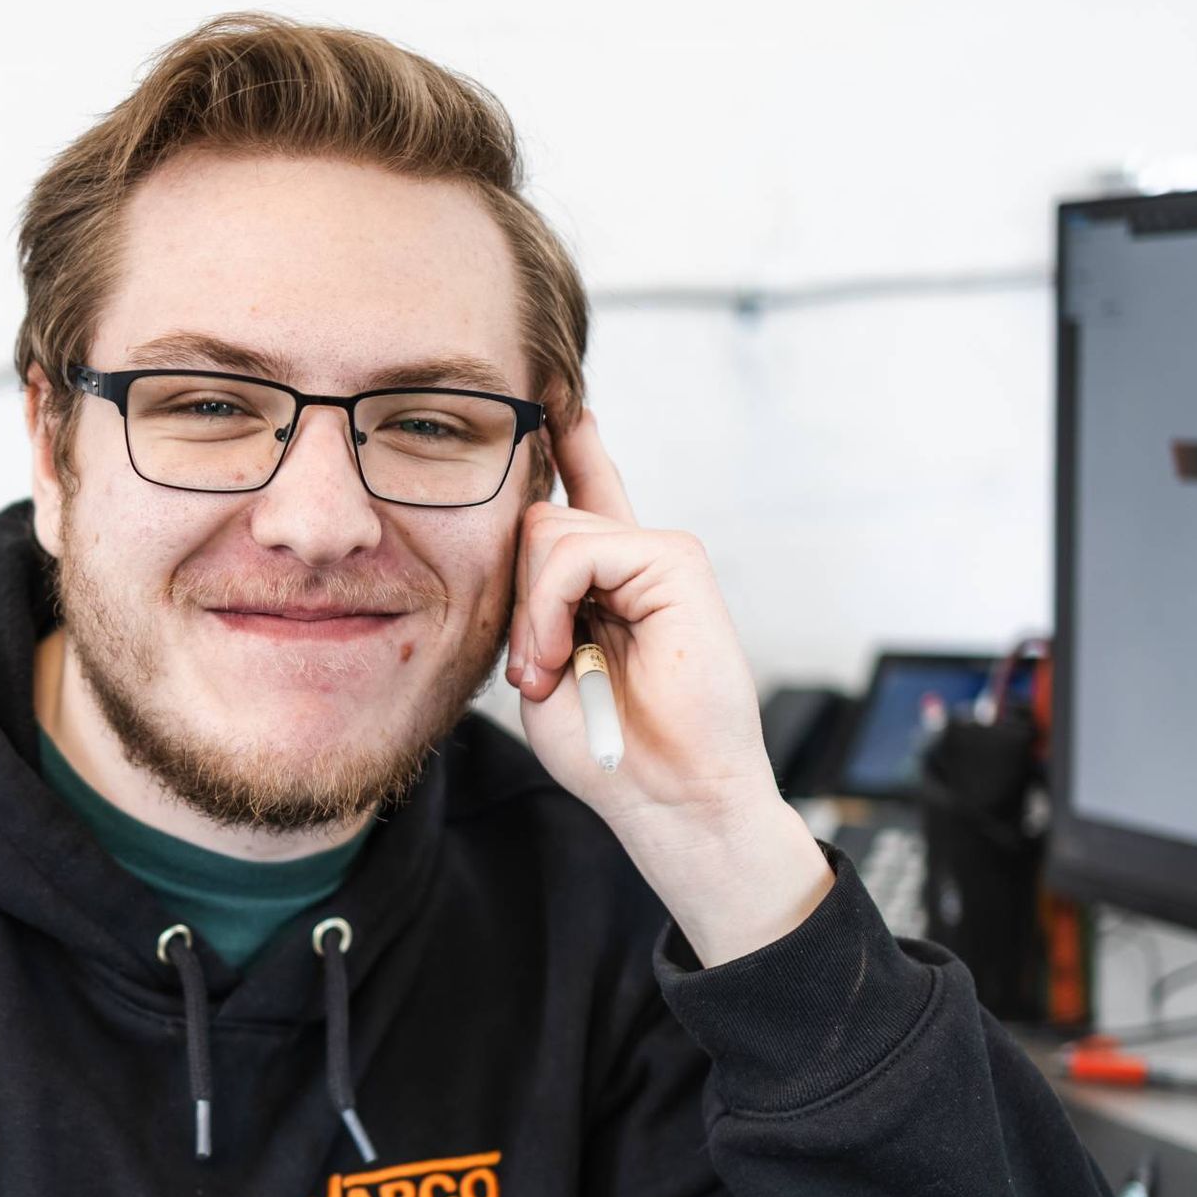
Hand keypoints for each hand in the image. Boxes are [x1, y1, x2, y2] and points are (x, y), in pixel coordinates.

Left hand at [506, 410, 834, 963]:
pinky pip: (579, 550)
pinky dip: (554, 607)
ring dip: (534, 613)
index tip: (551, 398)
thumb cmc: (609, 750)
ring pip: (552, 532)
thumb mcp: (546, 666)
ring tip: (556, 670)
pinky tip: (567, 654)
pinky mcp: (678, 561)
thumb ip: (533, 601)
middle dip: (518, 598)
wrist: (670, 798)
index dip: (568, 444)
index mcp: (609, 582)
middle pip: (539, 519)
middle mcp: (637, 559)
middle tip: (537, 669)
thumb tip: (526, 536)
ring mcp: (661, 555)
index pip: (584, 492)